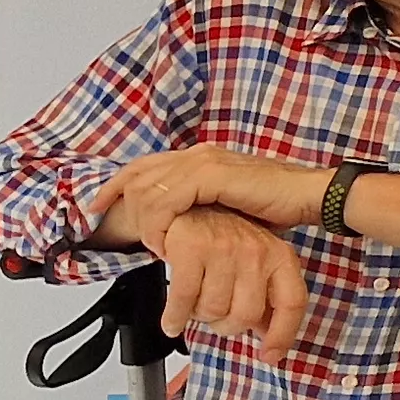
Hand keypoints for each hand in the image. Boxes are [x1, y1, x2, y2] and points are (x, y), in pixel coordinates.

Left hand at [91, 144, 326, 239]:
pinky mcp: (210, 176)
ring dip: (143, 221)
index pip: (142, 166)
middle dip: (119, 203)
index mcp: (197, 157)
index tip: (94, 207)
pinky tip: (164, 242)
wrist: (305, 196)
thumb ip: (195, 204)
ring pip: (147, 189)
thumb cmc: (271, 204)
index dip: (114, 185)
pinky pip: (166, 202)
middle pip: (137, 175)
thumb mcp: (222, 203)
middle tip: (115, 230)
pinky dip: (159, 224)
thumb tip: (172, 222)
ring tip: (154, 245)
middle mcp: (196, 154)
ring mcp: (203, 162)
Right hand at [149, 204, 311, 358]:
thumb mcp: (252, 261)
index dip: (282, 334)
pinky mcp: (192, 249)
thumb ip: (262, 294)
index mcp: (278, 256)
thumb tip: (265, 334)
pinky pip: (183, 300)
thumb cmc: (220, 237)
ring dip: (196, 316)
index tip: (270, 355)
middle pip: (245, 316)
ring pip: (212, 310)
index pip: (291, 303)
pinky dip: (174, 318)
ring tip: (192, 304)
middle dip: (223, 325)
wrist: (185, 204)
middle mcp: (256, 251)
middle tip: (212, 318)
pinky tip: (171, 322)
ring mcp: (224, 250)